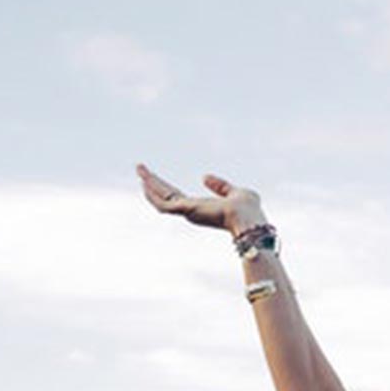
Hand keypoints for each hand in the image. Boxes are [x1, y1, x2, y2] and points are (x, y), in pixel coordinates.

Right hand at [135, 163, 265, 234]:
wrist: (250, 220)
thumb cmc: (249, 210)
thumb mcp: (235, 192)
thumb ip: (220, 186)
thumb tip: (204, 177)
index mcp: (204, 208)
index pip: (179, 197)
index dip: (167, 188)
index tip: (157, 179)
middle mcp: (193, 212)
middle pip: (167, 196)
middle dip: (153, 183)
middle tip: (140, 169)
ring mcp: (189, 212)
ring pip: (162, 198)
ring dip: (150, 184)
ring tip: (139, 169)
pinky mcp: (186, 210)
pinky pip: (163, 203)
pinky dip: (152, 193)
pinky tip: (144, 181)